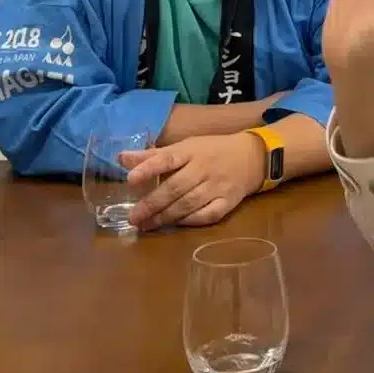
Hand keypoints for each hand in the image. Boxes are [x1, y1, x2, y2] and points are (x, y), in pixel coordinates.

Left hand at [122, 132, 264, 230]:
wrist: (252, 157)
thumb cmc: (212, 151)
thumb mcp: (185, 146)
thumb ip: (154, 155)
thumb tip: (121, 158)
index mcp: (192, 151)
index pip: (168, 158)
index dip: (149, 168)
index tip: (130, 179)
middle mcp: (204, 168)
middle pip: (176, 187)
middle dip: (152, 203)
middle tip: (133, 217)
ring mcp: (218, 186)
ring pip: (189, 204)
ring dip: (166, 216)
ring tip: (146, 226)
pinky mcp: (228, 202)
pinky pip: (208, 215)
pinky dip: (191, 221)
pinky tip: (175, 225)